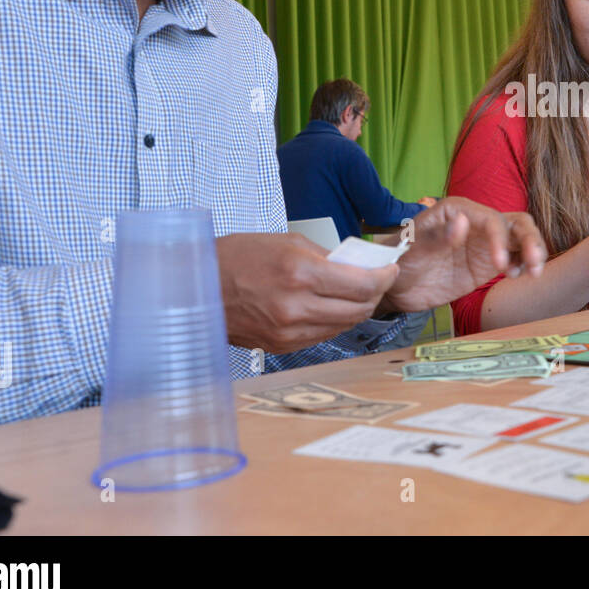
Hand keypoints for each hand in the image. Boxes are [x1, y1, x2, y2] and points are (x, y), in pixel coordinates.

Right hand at [217, 232, 398, 353]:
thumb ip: (327, 257)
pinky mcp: (282, 346)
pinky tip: (330, 307)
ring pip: (345, 325)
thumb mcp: (288, 242)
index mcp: (300, 273)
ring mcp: (289, 331)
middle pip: (359, 309)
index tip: (389, 270)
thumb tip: (359, 266)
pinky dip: (335, 321)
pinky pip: (323, 335)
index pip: (363, 284)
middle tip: (377, 281)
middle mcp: (297, 307)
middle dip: (375, 293)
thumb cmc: (240, 257)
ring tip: (356, 293)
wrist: (199, 287)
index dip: (384, 278)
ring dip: (357, 309)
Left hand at [382, 197, 547, 312]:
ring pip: (520, 238)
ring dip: (533, 251)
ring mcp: (484, 244)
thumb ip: (437, 237)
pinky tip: (517, 276)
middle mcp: (476, 223)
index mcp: (458, 210)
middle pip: (515, 223)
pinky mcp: (487, 264)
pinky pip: (514, 258)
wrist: (394, 286)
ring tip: (533, 272)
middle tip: (535, 264)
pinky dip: (523, 265)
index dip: (500, 240)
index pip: (491, 219)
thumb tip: (463, 222)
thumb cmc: (398, 259)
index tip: (498, 266)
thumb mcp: (411, 249)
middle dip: (530, 240)